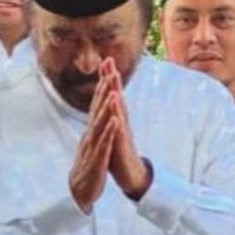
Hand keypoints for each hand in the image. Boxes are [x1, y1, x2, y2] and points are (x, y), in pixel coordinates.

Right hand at [68, 69, 118, 211]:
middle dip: (103, 90)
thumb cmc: (88, 166)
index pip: (96, 105)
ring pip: (99, 125)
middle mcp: (90, 136)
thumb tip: (97, 111)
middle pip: (96, 110)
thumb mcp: (93, 143)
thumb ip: (95, 127)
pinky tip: (115, 122)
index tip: (107, 68)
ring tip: (113, 92)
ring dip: (106, 108)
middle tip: (109, 71)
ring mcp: (92, 148)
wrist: (79, 192)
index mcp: (91, 132)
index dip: (102, 86)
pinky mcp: (97, 161)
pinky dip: (109, 132)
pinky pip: (104, 145)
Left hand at [101, 59, 150, 199]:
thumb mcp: (111, 132)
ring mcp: (122, 130)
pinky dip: (116, 114)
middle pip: (116, 95)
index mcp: (115, 118)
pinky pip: (119, 125)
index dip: (107, 78)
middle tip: (109, 59)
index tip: (104, 62)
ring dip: (115, 91)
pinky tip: (115, 103)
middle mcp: (120, 120)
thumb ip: (110, 118)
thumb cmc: (119, 154)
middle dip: (112, 77)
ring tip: (113, 75)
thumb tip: (108, 104)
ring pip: (118, 107)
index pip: (111, 94)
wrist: (130, 175)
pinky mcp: (122, 141)